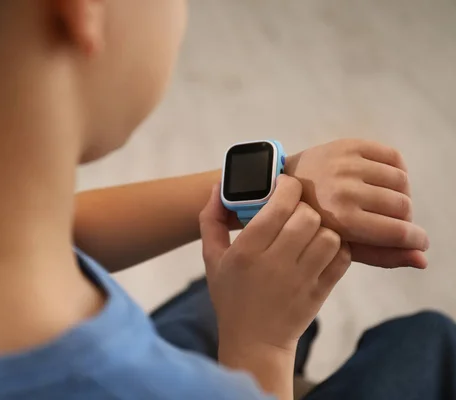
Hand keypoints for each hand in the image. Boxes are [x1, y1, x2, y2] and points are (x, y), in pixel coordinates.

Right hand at [200, 176, 350, 354]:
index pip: (279, 205)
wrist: (254, 340)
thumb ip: (211, 220)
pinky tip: (321, 248)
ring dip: (321, 228)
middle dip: (303, 207)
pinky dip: (337, 247)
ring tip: (308, 231)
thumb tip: (217, 187)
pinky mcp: (321, 291)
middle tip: (294, 211)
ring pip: (329, 235)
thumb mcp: (212, 258)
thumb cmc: (231, 295)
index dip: (287, 187)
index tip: (283, 186)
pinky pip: (342, 257)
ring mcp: (302, 278)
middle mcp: (275, 263)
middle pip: (308, 216)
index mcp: (247, 251)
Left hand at [285, 139, 428, 268]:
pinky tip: (382, 181)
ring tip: (386, 202)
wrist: (282, 185)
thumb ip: (382, 255)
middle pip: (403, 205)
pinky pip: (393, 156)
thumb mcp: (341, 246)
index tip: (419, 241)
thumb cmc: (312, 223)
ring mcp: (347, 164)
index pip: (398, 231)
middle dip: (404, 218)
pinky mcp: (349, 145)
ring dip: (401, 194)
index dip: (416, 238)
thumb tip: (423, 260)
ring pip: (401, 180)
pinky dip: (396, 170)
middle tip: (392, 221)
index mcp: (342, 219)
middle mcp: (346, 189)